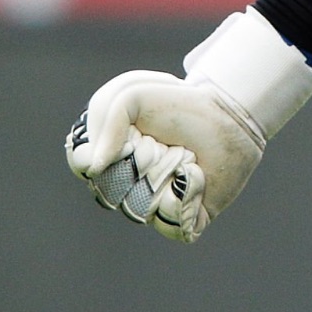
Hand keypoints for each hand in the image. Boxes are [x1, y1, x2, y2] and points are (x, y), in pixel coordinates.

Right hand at [65, 10, 311, 243]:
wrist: (227, 115)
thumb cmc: (178, 104)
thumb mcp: (136, 91)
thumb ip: (106, 115)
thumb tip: (95, 166)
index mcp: (106, 157)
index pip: (84, 164)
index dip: (105, 149)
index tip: (132, 132)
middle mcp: (123, 188)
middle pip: (110, 188)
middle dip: (142, 155)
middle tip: (162, 139)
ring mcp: (151, 207)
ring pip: (139, 207)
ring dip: (165, 170)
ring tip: (182, 154)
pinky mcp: (180, 220)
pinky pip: (171, 219)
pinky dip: (187, 190)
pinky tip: (197, 174)